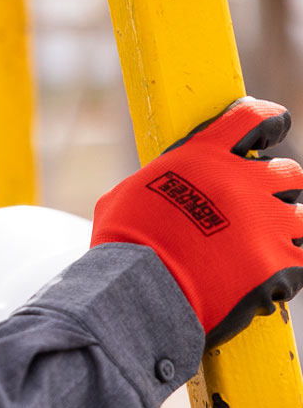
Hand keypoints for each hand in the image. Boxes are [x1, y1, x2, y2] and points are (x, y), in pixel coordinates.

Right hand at [90, 97, 302, 346]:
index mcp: (207, 156)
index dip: (266, 123)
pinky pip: (297, 262)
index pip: (254, 119)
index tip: (270, 130)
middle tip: (251, 209)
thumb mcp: (125, 196)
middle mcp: (246, 181)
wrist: (138, 289)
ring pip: (297, 217)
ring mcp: (268, 222)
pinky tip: (259, 279)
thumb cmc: (122, 242)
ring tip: (256, 248)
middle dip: (271, 189)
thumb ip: (154, 185)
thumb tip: (152, 194)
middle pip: (287, 172)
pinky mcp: (278, 263)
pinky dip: (281, 269)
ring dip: (280, 229)